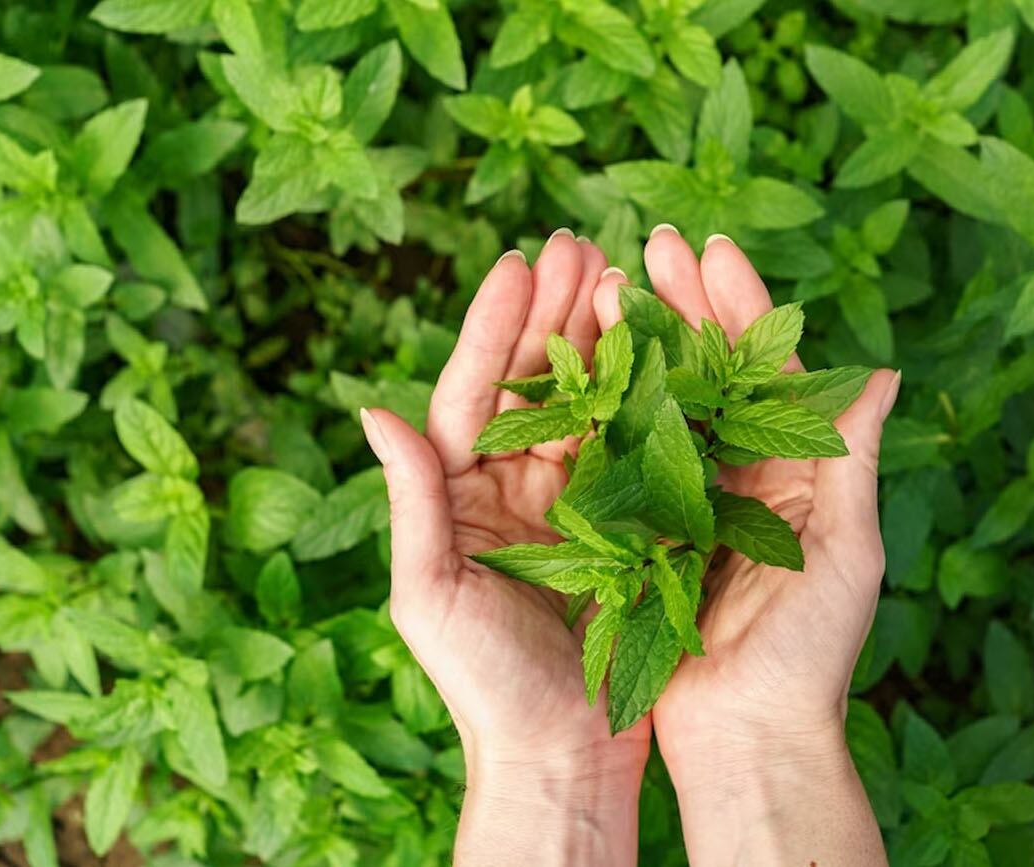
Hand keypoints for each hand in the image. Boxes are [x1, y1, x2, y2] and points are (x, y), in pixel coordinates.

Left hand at [360, 230, 650, 865]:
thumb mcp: (432, 594)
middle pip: (533, 382)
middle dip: (554, 312)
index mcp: (460, 496)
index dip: (495, 327)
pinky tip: (662, 349)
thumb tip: (372, 410)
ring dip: (602, 339)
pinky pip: (631, 448)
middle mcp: (513, 488)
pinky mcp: (622, 525)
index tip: (518, 262)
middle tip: (580, 242)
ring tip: (622, 273)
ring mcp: (571, 503)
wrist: (560, 754)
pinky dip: (644, 396)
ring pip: (586, 403)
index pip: (473, 393)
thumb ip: (412, 501)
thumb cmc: (483, 686)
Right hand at [590, 226, 897, 865]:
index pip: (770, 369)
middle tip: (652, 243)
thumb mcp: (847, 552)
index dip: (742, 306)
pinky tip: (584, 363)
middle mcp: (744, 474)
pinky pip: (627, 459)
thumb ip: (852, 459)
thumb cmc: (810, 654)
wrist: (746, 736)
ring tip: (610, 281)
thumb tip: (884, 371)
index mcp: (797, 470)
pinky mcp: (646, 531)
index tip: (711, 248)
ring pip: (665, 403)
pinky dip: (609, 410)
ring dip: (643, 343)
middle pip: (713, 371)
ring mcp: (691, 500)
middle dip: (685, 304)